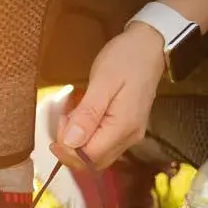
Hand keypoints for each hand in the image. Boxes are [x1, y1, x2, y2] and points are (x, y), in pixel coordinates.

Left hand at [50, 22, 165, 169]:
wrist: (149, 46)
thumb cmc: (126, 59)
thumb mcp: (102, 82)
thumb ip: (87, 114)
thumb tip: (71, 142)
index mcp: (123, 127)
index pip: (89, 157)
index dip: (68, 150)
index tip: (58, 129)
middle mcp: (129, 137)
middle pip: (93, 162)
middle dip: (71, 148)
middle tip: (65, 119)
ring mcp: (130, 135)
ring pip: (97, 156)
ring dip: (78, 143)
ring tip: (73, 114)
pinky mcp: (127, 129)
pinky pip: (103, 145)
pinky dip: (87, 138)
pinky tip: (83, 118)